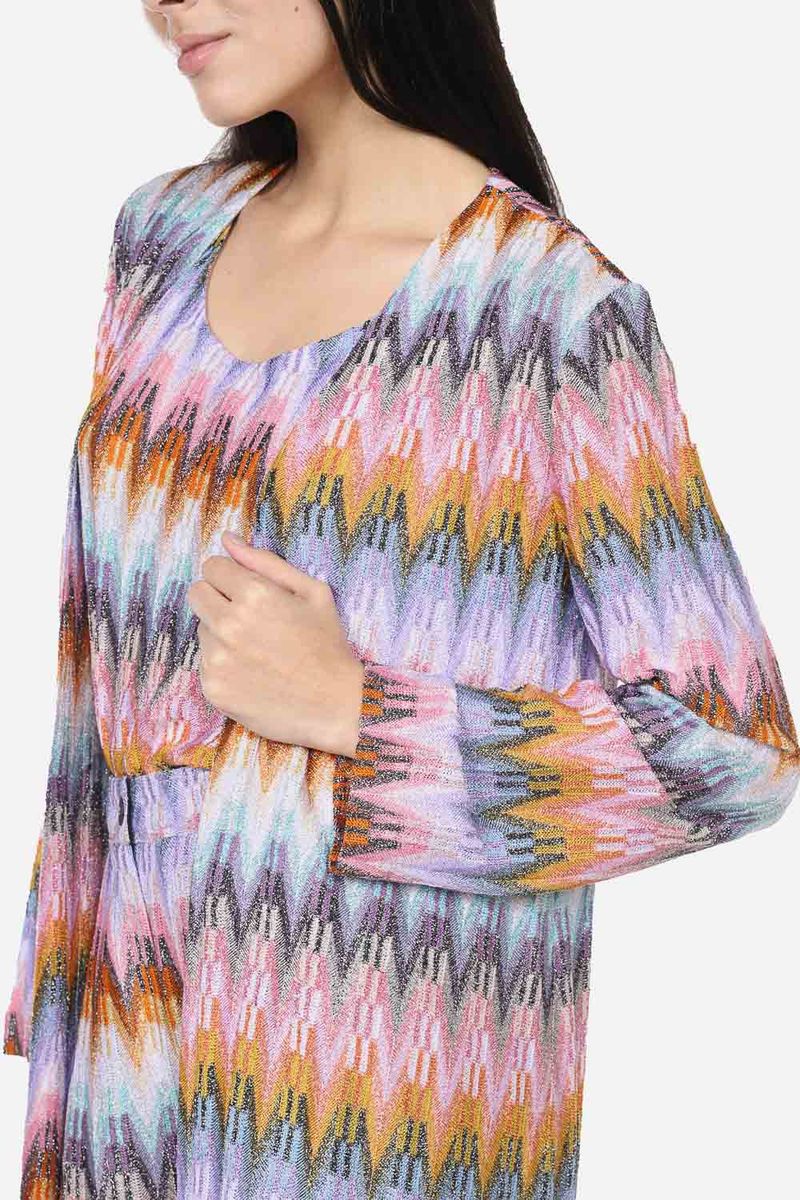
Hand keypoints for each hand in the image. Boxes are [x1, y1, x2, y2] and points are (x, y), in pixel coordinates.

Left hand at [187, 532, 364, 757]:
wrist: (337, 706)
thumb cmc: (328, 645)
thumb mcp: (312, 592)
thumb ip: (265, 562)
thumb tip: (227, 538)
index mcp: (254, 594)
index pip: (212, 567)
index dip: (231, 576)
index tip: (248, 591)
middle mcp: (230, 624)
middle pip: (196, 593)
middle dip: (218, 598)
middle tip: (249, 618)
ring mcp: (217, 658)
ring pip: (201, 628)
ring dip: (221, 633)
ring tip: (257, 650)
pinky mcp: (213, 687)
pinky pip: (204, 662)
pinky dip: (223, 664)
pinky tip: (252, 672)